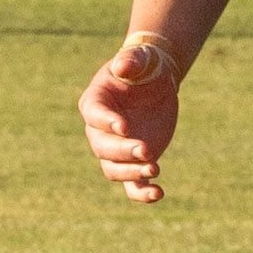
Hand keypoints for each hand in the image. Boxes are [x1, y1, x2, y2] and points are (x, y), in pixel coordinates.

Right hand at [80, 35, 185, 203]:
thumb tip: (122, 67)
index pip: (94, 115)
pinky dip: (142, 193)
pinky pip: (132, 184)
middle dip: (123, 151)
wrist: (155, 83)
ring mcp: (116, 149)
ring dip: (132, 173)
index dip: (107, 122)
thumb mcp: (138, 58)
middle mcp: (100, 130)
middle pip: (103, 147)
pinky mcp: (134, 162)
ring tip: (154, 169)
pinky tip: (158, 194)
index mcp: (95, 102)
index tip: (124, 126)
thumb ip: (130, 60)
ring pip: (114, 170)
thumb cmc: (143, 66)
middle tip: (146, 150)